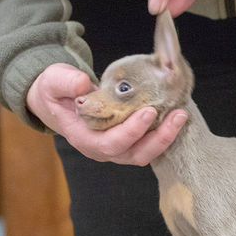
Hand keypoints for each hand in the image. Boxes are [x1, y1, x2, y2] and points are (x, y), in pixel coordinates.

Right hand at [26, 63, 187, 165]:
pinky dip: (165, 133)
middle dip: (159, 138)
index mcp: (84, 138)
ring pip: (146, 153)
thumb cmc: (56, 91)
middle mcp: (103, 149)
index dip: (131, 131)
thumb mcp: (53, 81)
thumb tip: (83, 84)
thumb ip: (64, 82)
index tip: (148, 112)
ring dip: (167, 137)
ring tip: (182, 115)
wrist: (58, 100)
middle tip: (177, 115)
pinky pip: (150, 144)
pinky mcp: (130, 141)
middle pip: (135, 154)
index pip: (111, 143)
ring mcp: (118, 148)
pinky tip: (177, 115)